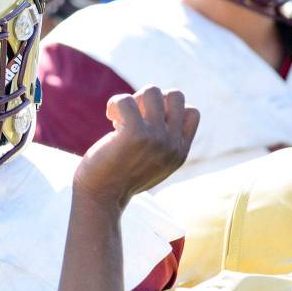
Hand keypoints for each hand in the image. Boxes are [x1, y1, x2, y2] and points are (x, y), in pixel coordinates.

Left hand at [75, 86, 199, 208]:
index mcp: (180, 152)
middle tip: (133, 118)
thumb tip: (164, 102)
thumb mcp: (153, 163)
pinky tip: (110, 118)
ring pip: (152, 91)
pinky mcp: (134, 134)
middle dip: (151, 100)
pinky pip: (125, 99)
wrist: (100, 199)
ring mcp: (155, 138)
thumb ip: (164, 141)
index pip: (191, 112)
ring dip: (133, 100)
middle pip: (175, 95)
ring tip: (120, 119)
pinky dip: (115, 104)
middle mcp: (172, 145)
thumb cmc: (120, 179)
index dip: (168, 110)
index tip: (148, 125)